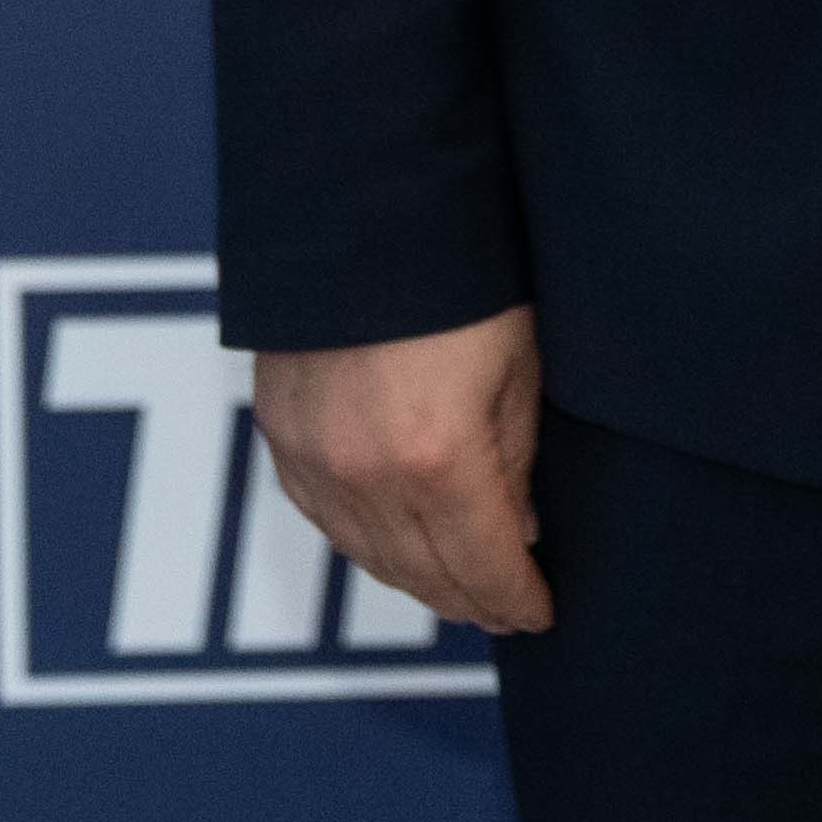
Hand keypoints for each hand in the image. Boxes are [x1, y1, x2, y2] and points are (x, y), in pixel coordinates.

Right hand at [248, 304, 553, 634]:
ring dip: (416, 582)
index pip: (484, 566)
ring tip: (455, 590)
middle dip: (471, 600)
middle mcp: (369, 475)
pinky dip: (364, 544)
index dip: (517, 598)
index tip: (540, 613)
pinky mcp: (281, 436)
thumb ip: (516, 458)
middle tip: (504, 610)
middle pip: (424, 575)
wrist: (364, 208)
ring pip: (368, 558)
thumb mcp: (519, 364)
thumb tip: (518, 529)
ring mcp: (316, 459)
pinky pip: (324, 519)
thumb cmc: (462, 275)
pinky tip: (391, 548)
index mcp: (441, 459)